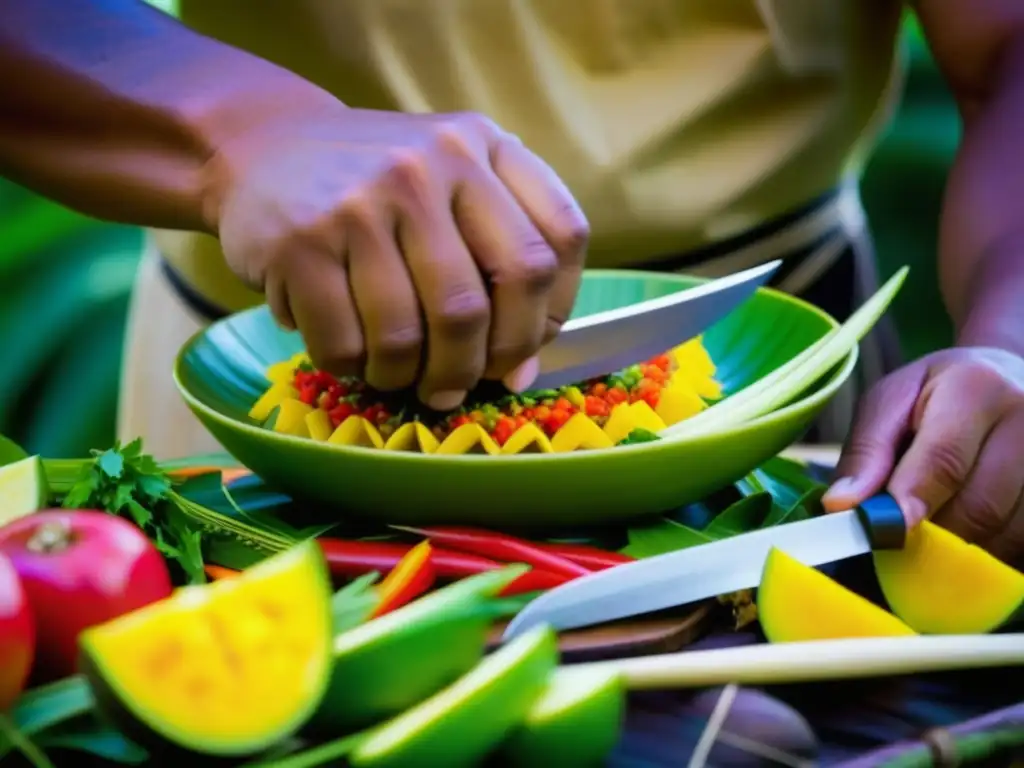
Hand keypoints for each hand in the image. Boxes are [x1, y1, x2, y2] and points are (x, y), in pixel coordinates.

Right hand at [205, 104, 588, 410]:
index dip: (550, 314)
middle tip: (455, 386)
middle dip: (473, 368)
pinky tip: (352, 353)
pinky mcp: (300, 242)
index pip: (558, 240)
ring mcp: (361, 202)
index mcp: (482, 146)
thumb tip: (520, 372)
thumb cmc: (377, 184)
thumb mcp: (451, 183)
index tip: (522, 349)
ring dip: (409, 377)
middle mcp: (429, 165)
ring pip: (410, 335)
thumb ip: (499, 260)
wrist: (264, 145)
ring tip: (399, 373)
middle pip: (479, 305)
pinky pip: (345, 343)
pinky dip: (353, 367)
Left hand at [822, 347, 1023, 563]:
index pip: (944, 459)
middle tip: (906, 529)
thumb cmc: (935, 393)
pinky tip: (976, 528)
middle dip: (935, 531)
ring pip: (1009, 534)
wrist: (1004, 376)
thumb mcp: (889, 402)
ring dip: (967, 547)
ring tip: (944, 517)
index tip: (886, 532)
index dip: (912, 501)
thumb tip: (842, 506)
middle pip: (980, 507)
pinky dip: (996, 548)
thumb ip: (866, 452)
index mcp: (976, 387)